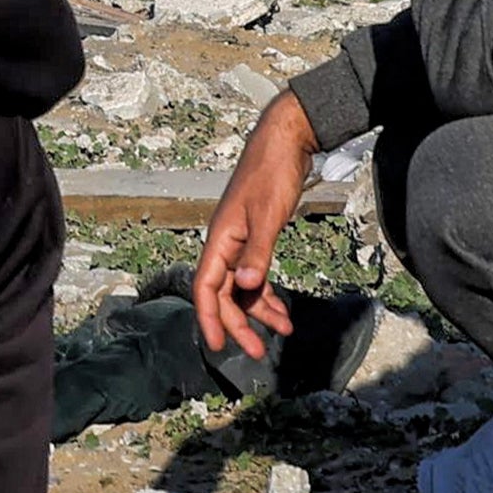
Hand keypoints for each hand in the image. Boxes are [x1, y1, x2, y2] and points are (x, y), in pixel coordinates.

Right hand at [193, 89, 314, 363]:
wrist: (286, 141)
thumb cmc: (273, 173)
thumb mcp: (268, 215)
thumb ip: (258, 252)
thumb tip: (247, 287)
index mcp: (221, 239)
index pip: (206, 287)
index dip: (209, 318)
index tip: (217, 346)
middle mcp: (225, 243)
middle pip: (224, 294)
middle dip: (239, 323)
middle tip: (257, 352)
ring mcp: (240, 240)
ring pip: (242, 287)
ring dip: (259, 310)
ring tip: (283, 331)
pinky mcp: (256, 237)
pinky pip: (255, 274)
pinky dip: (267, 293)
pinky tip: (282, 308)